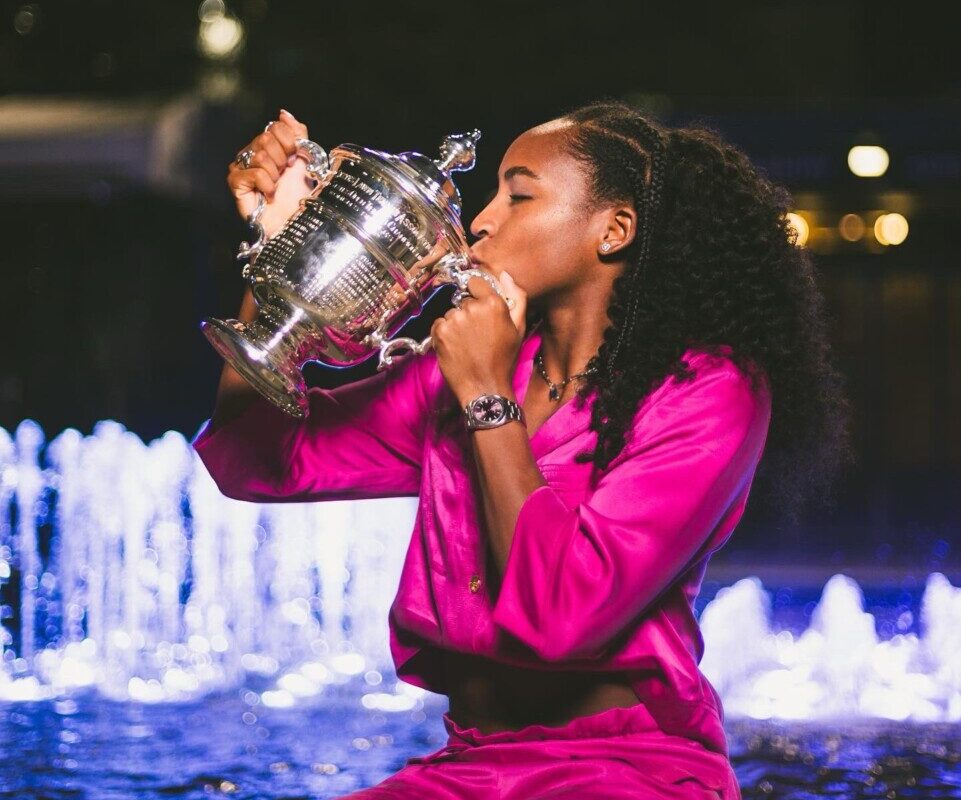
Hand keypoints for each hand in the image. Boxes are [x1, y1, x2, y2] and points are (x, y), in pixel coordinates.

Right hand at [226, 109, 314, 236]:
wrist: (293, 221)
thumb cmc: (299, 196)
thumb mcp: (305, 159)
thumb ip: (298, 134)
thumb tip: (283, 113)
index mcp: (268, 146)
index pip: (276, 127)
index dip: (290, 144)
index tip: (294, 161)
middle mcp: (251, 153)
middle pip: (266, 138)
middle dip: (282, 159)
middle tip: (283, 176)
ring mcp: (241, 167)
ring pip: (260, 154)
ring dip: (275, 174)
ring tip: (275, 187)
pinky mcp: (235, 182)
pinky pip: (253, 172)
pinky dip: (266, 184)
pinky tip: (268, 194)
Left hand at [431, 271, 527, 405]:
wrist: (485, 388)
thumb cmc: (504, 359)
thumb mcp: (519, 328)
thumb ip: (517, 297)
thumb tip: (504, 274)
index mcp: (494, 303)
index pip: (476, 282)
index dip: (477, 296)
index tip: (480, 312)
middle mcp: (472, 307)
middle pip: (464, 301)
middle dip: (469, 314)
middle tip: (477, 336)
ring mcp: (454, 319)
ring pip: (451, 313)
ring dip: (457, 325)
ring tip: (467, 345)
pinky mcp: (439, 331)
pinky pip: (439, 324)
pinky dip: (444, 334)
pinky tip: (456, 348)